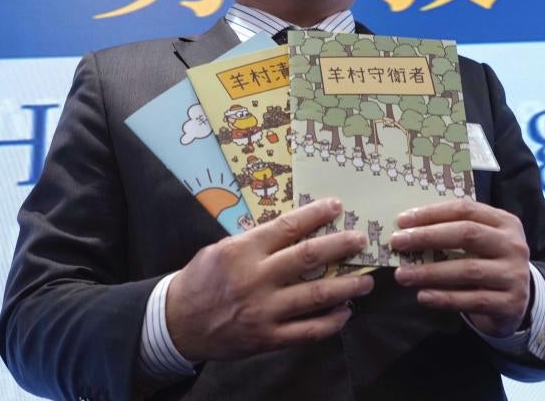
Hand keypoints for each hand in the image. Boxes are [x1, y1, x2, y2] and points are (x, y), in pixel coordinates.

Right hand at [166, 198, 374, 361]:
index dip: (315, 215)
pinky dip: (331, 323)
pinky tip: (345, 313)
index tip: (337, 206)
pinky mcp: (267, 338)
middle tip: (362, 240)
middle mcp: (255, 279)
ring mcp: (263, 311)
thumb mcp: (221, 250)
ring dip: (347, 287)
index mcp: (242, 251)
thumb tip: (292, 230)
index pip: (287, 227)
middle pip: (309, 259)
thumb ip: (254, 242)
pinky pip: (307, 331)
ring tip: (366, 281)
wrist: (178, 322)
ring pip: (315, 296)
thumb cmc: (201, 280)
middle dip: (340, 246)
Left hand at [391, 201, 530, 336]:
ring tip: (402, 274)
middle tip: (397, 243)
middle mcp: (513, 245)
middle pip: (467, 234)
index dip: (431, 213)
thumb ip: (451, 231)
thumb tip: (406, 229)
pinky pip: (472, 300)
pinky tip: (423, 296)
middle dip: (427, 237)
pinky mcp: (510, 303)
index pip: (465, 210)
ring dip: (430, 272)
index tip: (401, 221)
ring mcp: (514, 275)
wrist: (516, 302)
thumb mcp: (478, 242)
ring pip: (468, 269)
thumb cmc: (487, 263)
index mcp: (503, 222)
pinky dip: (444, 298)